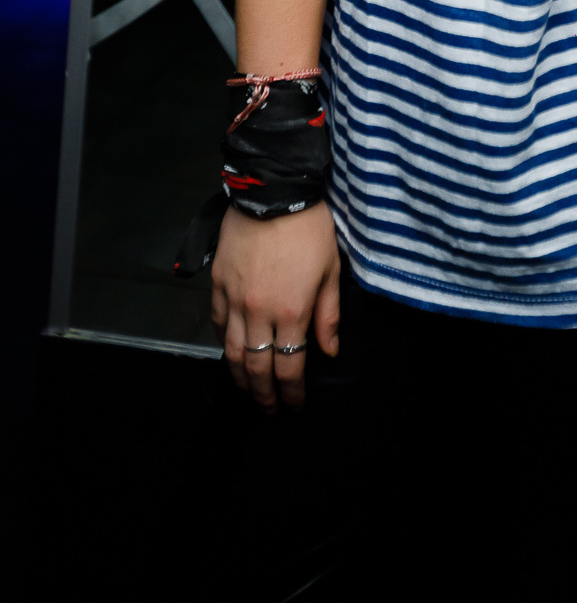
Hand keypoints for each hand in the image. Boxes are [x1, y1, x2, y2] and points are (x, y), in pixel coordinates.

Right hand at [211, 201, 340, 411]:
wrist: (274, 192)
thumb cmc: (310, 227)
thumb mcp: (331, 269)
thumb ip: (328, 315)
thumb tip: (329, 352)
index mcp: (293, 311)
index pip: (290, 367)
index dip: (292, 392)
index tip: (294, 405)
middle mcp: (261, 312)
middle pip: (258, 368)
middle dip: (264, 395)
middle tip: (269, 410)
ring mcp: (236, 299)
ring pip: (234, 353)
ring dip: (240, 378)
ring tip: (248, 391)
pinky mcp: (219, 285)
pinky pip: (218, 325)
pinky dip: (224, 344)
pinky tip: (232, 353)